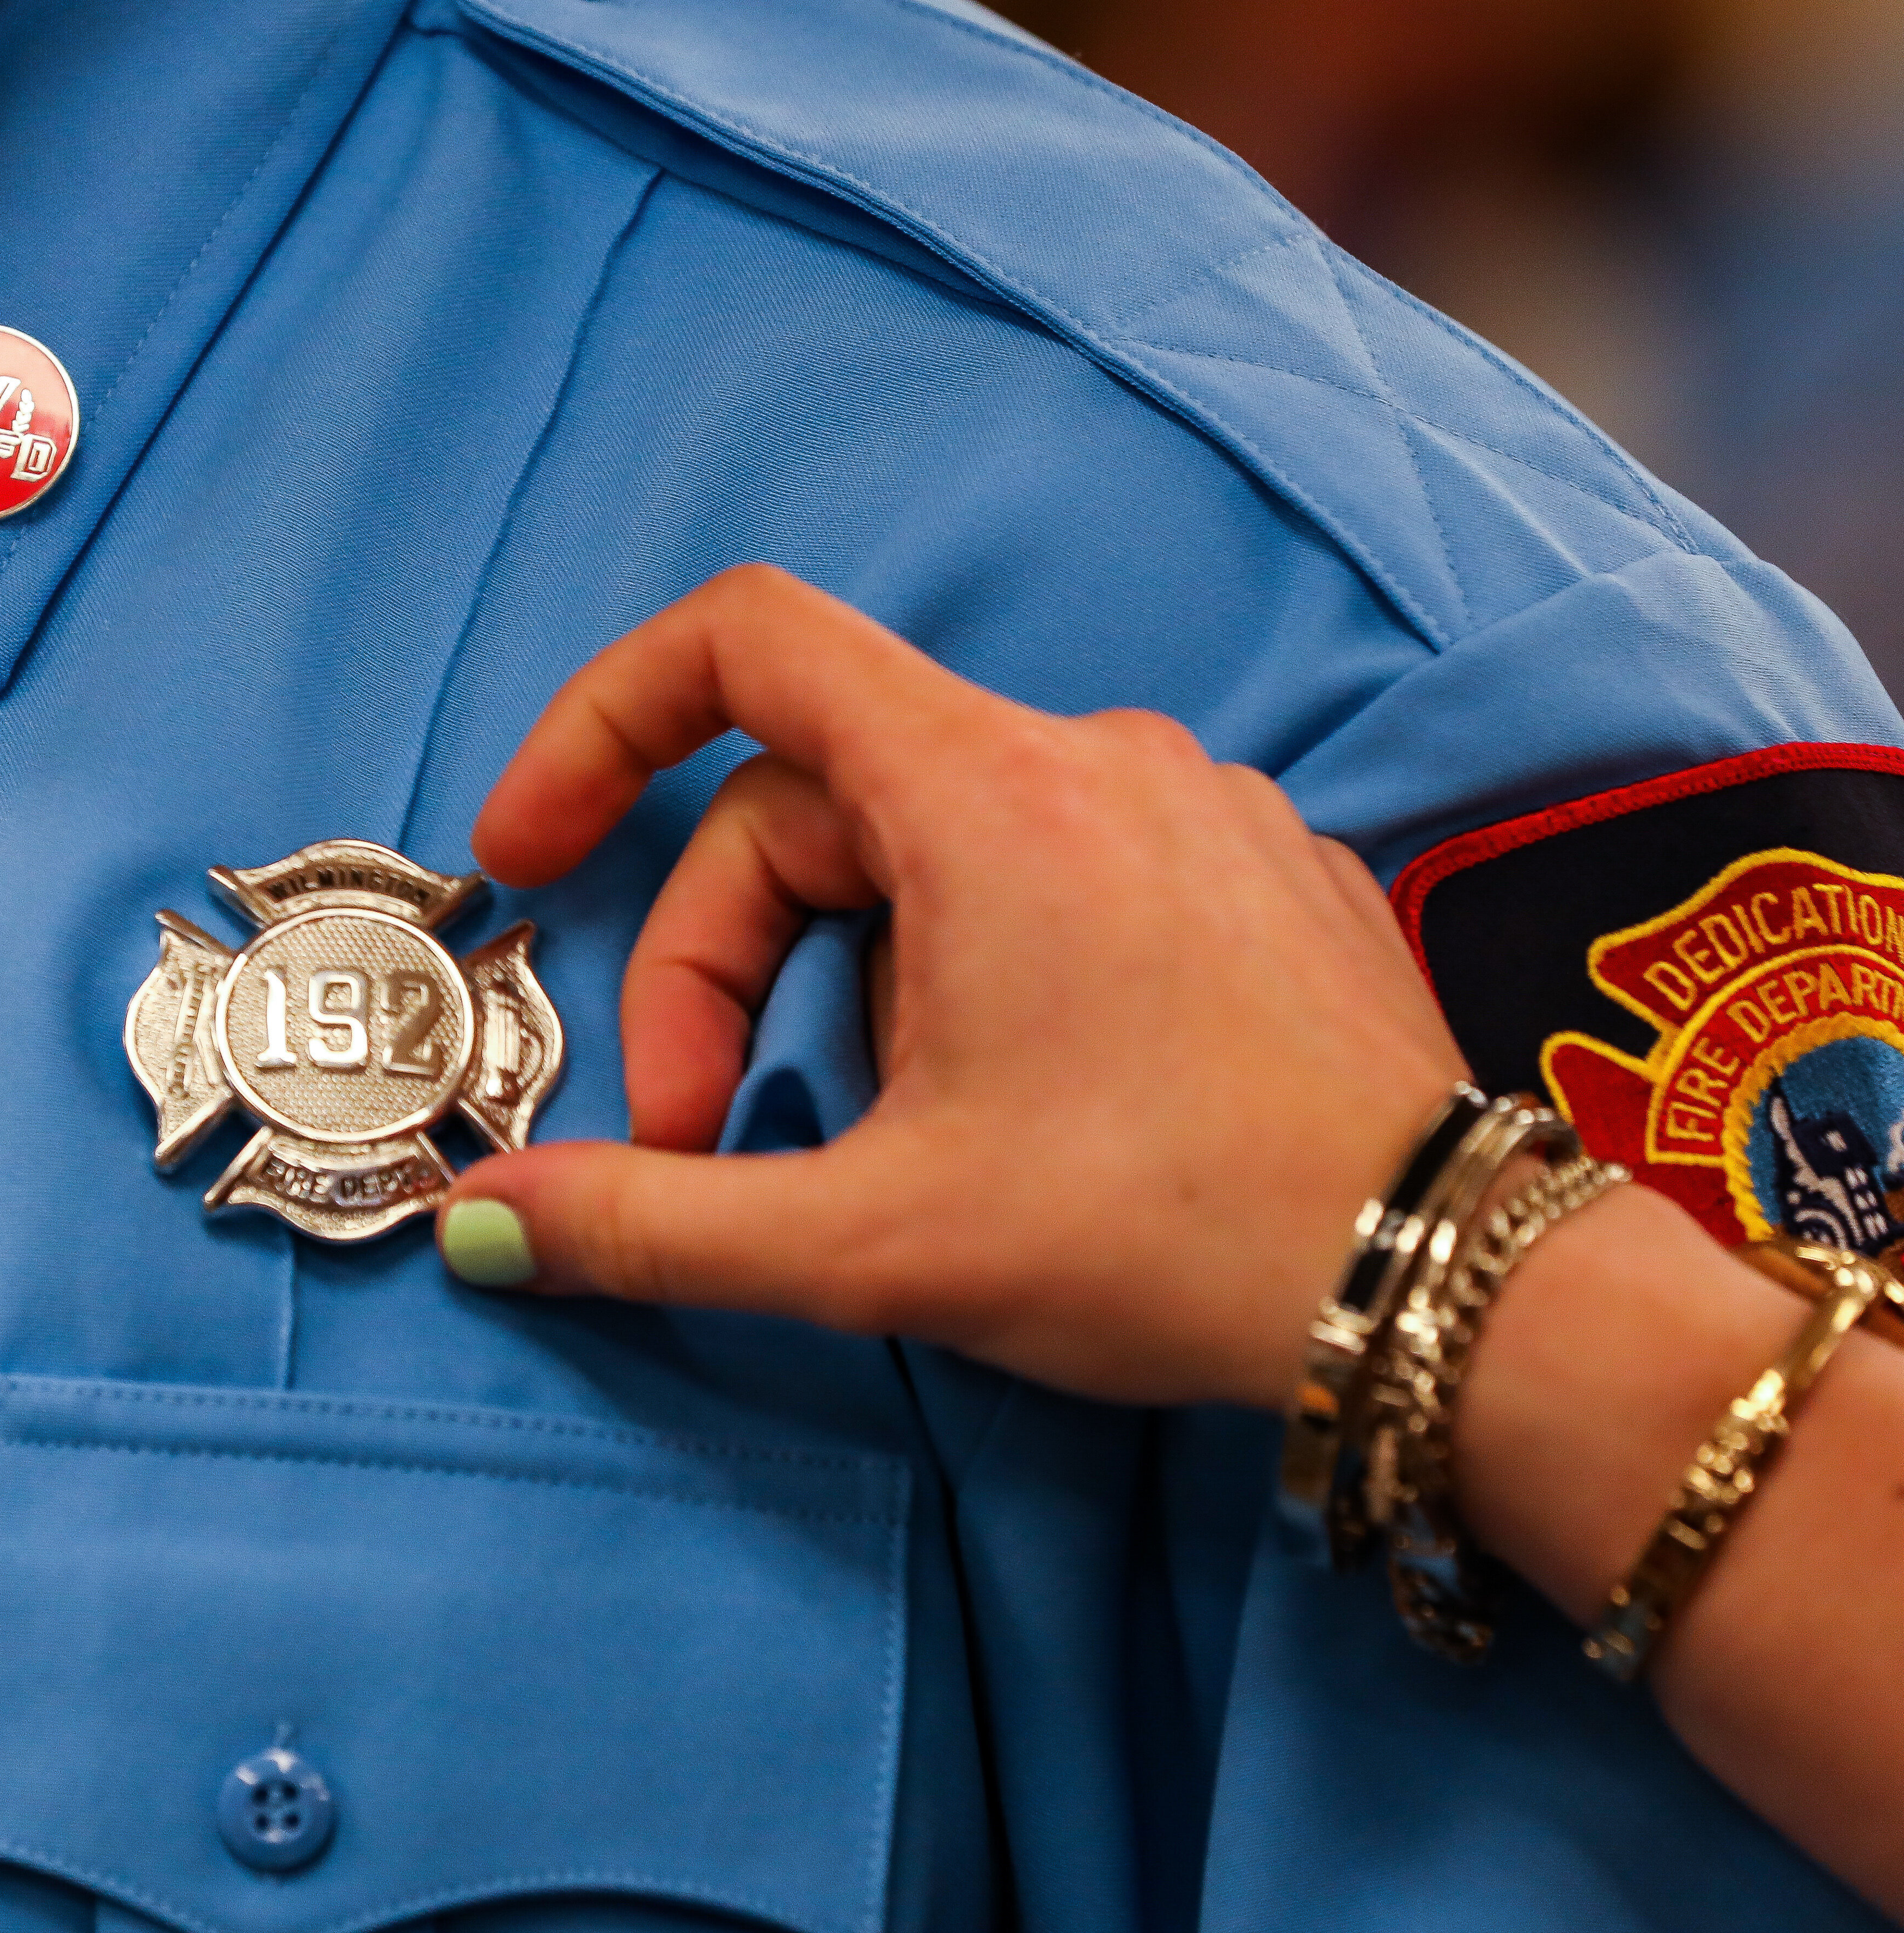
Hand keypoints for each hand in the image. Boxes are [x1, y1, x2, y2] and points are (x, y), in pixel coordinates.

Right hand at [436, 564, 1471, 1409]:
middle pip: (815, 804)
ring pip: (930, 852)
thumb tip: (483, 1224)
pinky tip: (1017, 1112)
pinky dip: (973, 974)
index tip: (537, 850)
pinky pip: (1050, 876)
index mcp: (985, 795)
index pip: (743, 643)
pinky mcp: (1253, 872)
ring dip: (854, 986)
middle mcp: (1090, 757)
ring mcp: (1188, 806)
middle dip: (726, 969)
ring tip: (894, 1144)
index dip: (602, 723)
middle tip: (705, 1139)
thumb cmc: (1176, 1237)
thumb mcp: (876, 1243)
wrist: (1450, 1289)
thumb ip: (656, 1223)